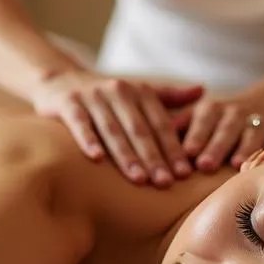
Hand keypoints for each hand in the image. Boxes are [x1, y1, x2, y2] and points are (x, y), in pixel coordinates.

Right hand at [32, 70, 202, 185]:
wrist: (60, 80)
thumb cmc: (107, 95)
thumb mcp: (138, 91)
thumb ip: (169, 95)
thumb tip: (202, 90)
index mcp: (139, 91)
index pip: (160, 123)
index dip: (173, 148)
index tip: (184, 173)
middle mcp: (118, 91)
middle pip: (139, 129)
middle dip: (153, 157)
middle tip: (166, 183)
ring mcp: (92, 97)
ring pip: (112, 129)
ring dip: (126, 155)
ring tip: (139, 179)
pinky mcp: (68, 103)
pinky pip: (79, 123)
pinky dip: (88, 139)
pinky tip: (96, 159)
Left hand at [173, 95, 263, 172]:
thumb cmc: (218, 121)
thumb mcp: (196, 119)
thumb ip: (175, 130)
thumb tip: (146, 145)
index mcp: (211, 109)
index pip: (201, 121)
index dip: (195, 136)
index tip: (185, 154)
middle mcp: (235, 111)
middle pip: (226, 128)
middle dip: (216, 146)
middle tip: (205, 165)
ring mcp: (261, 117)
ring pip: (254, 131)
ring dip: (247, 147)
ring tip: (238, 166)